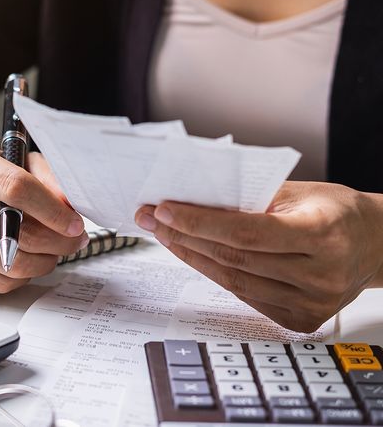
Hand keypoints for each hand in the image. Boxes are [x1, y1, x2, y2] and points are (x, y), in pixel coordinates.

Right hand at [0, 145, 86, 292]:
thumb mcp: (24, 163)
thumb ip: (49, 180)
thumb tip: (69, 208)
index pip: (16, 189)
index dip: (52, 211)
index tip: (75, 224)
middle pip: (18, 232)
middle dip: (58, 241)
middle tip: (75, 240)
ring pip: (12, 263)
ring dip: (45, 261)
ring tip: (54, 249)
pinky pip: (0, 282)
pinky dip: (25, 276)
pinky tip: (29, 259)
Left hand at [135, 181, 382, 331]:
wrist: (374, 245)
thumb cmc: (337, 212)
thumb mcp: (300, 193)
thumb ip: (253, 199)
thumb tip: (197, 201)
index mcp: (323, 234)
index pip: (247, 232)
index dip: (200, 222)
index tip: (165, 211)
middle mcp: (320, 275)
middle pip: (234, 258)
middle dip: (185, 237)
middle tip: (152, 220)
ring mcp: (311, 304)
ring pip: (233, 281)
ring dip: (192, 257)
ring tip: (165, 236)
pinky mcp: (300, 320)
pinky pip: (245, 295)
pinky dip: (215, 274)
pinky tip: (194, 256)